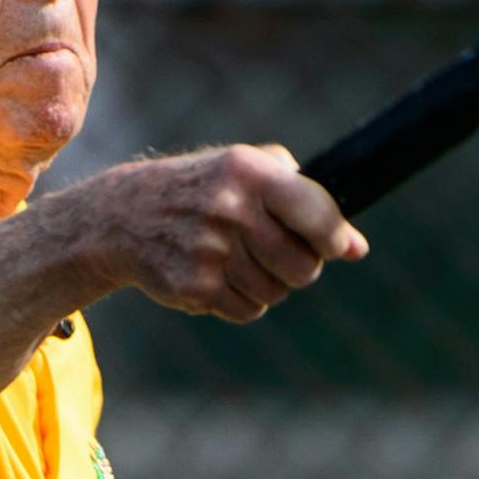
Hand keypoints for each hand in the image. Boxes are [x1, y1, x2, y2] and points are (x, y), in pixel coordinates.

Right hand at [87, 144, 367, 321]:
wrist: (123, 216)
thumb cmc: (203, 189)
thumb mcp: (245, 168)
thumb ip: (304, 196)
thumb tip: (356, 247)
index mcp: (247, 171)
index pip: (316, 213)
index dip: (336, 237)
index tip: (342, 246)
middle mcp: (229, 207)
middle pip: (303, 266)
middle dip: (301, 267)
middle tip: (280, 254)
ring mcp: (209, 249)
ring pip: (276, 293)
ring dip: (269, 284)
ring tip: (240, 260)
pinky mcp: (193, 285)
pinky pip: (248, 310)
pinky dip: (243, 301)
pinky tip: (219, 276)